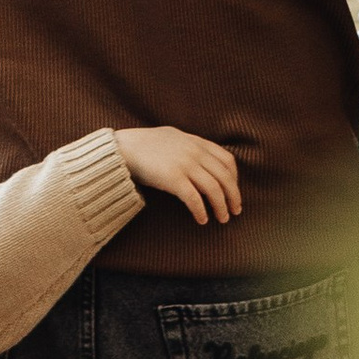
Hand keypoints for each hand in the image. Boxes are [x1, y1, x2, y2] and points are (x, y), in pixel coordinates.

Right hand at [116, 126, 243, 225]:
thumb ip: (190, 146)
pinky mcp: (173, 178)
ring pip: (214, 189)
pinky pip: (194, 198)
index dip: (234, 178)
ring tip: (223, 219)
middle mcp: (195, 152)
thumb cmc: (145, 145)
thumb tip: (202, 158)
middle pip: (225, 177)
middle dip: (234, 196)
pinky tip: (202, 220)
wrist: (122, 148)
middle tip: (235, 211)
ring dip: (221, 206)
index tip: (233, 191)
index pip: (227, 160)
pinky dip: (201, 211)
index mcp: (197, 142)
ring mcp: (185, 164)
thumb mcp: (173, 138)